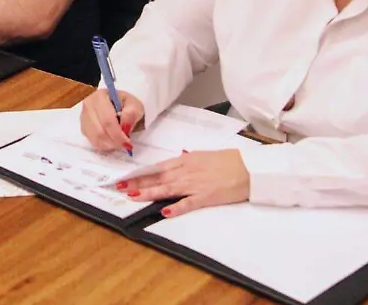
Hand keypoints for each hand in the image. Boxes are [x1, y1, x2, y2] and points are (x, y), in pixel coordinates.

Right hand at [80, 89, 143, 152]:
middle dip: (114, 142)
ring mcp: (84, 117)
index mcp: (100, 97)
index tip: (127, 143)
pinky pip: (93, 142)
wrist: (118, 105)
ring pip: (95, 138)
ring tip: (120, 143)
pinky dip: (104, 146)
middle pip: (99, 131)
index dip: (117, 134)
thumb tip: (125, 127)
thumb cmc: (126, 104)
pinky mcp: (84, 128)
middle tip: (125, 145)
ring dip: (110, 145)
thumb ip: (131, 113)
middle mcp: (88, 106)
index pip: (107, 120)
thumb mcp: (135, 105)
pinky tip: (112, 142)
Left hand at [117, 149, 250, 217]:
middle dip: (137, 183)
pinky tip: (163, 212)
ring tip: (132, 197)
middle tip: (119, 187)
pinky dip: (175, 208)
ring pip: (166, 189)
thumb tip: (179, 159)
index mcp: (185, 161)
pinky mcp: (206, 197)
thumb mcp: (204, 156)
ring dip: (148, 193)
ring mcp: (195, 184)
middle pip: (157, 178)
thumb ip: (189, 160)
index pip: (156, 168)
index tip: (124, 177)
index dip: (139, 173)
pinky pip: (187, 203)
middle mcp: (186, 171)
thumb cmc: (228, 161)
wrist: (249, 168)